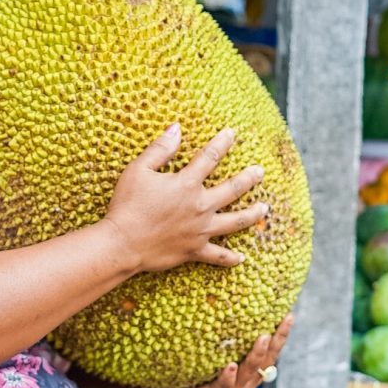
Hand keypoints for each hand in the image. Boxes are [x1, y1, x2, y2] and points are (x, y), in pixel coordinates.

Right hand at [102, 124, 267, 272]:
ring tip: (264, 209)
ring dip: (252, 214)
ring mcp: (200, 230)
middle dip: (249, 178)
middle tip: (260, 172)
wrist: (123, 243)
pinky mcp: (194, 250)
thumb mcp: (138, 170)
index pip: (210, 158)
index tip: (232, 134)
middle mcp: (200, 206)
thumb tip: (176, 128)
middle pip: (232, 190)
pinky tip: (241, 257)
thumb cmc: (127, 205)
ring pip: (234, 222)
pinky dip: (230, 258)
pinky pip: (217, 256)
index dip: (222, 143)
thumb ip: (160, 149)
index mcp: (187, 184)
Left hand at [164, 319, 293, 387]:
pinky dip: (228, 376)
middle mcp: (248, 381)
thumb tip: (235, 305)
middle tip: (284, 321)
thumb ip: (232, 339)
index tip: (289, 315)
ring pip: (249, 371)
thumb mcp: (222, 353)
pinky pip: (223, 386)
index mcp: (254, 371)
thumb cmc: (205, 371)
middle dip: (276, 341)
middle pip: (267, 360)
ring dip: (256, 354)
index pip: (272, 351)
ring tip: (263, 338)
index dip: (282, 335)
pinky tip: (231, 366)